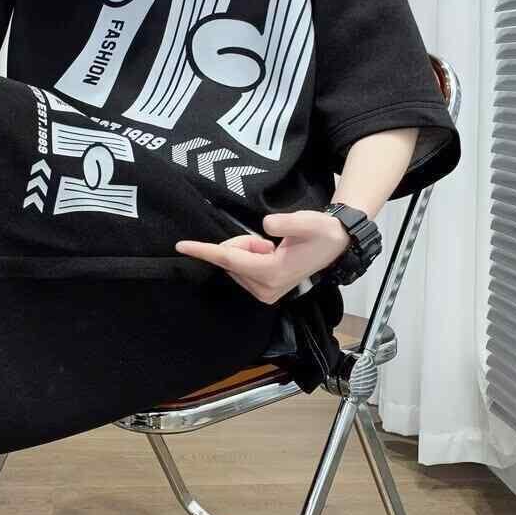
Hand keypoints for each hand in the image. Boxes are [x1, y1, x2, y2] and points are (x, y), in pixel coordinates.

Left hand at [175, 211, 351, 304]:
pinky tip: (271, 254)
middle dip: (242, 243)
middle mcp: (264, 289)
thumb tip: (265, 227)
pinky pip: (241, 268)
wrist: (334, 244)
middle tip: (268, 240)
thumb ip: (286, 223)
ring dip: (248, 249)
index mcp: (271, 273)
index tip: (181, 246)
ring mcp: (264, 292)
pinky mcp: (263, 291)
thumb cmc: (320, 232)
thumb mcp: (307, 221)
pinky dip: (250, 256)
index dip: (204, 251)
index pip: (229, 260)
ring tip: (274, 247)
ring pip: (235, 263)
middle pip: (231, 259)